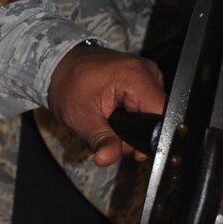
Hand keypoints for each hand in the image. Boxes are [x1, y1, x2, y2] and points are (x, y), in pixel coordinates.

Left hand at [45, 45, 165, 166]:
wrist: (61, 64)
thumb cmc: (68, 85)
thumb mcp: (81, 117)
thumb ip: (100, 139)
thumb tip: (107, 159)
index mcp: (135, 76)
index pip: (161, 114)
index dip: (151, 137)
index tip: (134, 151)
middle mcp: (148, 71)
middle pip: (157, 116)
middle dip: (135, 133)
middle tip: (110, 132)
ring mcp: (147, 73)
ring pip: (152, 113)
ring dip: (133, 125)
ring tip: (109, 119)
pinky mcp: (144, 78)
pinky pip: (147, 105)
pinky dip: (133, 114)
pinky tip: (116, 113)